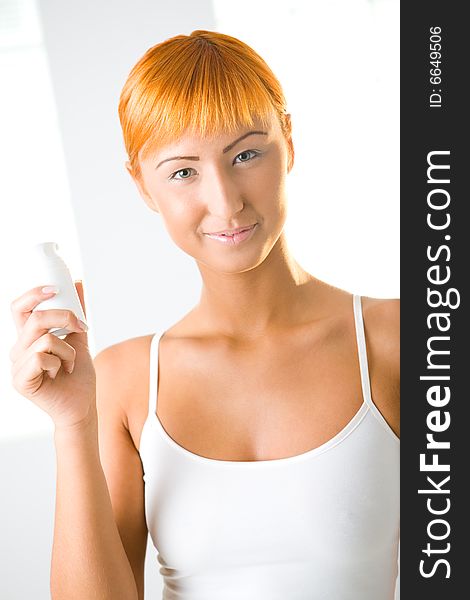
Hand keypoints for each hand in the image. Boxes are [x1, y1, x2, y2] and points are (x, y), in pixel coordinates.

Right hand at [9, 281, 96, 428]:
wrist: (81, 406)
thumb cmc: (77, 376)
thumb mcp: (79, 338)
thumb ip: (76, 314)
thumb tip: (78, 284)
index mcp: (28, 338)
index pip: (20, 308)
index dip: (33, 294)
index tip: (56, 288)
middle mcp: (19, 349)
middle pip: (35, 318)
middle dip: (63, 317)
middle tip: (80, 327)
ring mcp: (17, 365)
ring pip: (44, 339)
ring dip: (68, 349)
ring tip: (70, 363)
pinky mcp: (21, 380)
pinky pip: (42, 358)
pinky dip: (60, 362)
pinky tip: (61, 373)